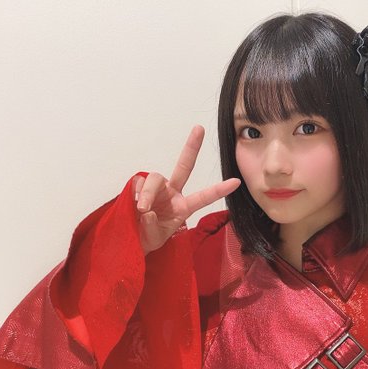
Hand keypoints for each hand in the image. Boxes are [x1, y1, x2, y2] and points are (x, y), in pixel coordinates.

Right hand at [133, 125, 240, 254]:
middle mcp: (172, 193)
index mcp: (183, 207)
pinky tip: (134, 205)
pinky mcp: (139, 187)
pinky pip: (138, 184)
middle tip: (199, 128)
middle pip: (184, 166)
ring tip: (143, 209)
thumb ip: (153, 227)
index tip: (237, 181)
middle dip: (192, 147)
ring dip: (148, 193)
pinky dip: (136, 194)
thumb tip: (147, 211)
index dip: (219, 190)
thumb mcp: (154, 238)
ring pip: (154, 178)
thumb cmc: (146, 238)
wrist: (130, 240)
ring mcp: (156, 189)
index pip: (203, 197)